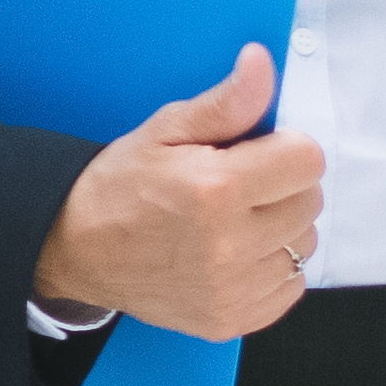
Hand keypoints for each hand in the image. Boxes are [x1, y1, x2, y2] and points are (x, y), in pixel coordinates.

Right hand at [36, 51, 325, 341]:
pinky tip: (236, 252)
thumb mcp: (165, 130)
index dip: (286, 148)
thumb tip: (262, 65)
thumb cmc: (119, 187)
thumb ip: (226, 102)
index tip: (259, 151)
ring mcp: (231, 290)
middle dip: (283, 186)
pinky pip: (290, 286)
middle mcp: (229, 246)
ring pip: (305, 245)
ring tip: (234, 220)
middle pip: (310, 202)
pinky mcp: (231, 320)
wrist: (74, 249)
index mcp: (215, 190)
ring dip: (281, 228)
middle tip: (240, 186)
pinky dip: (273, 268)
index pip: (308, 160)